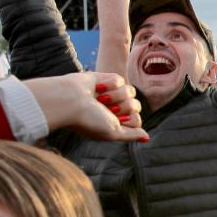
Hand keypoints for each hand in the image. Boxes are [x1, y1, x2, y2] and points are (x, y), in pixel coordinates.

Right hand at [24, 71, 147, 141]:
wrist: (69, 100)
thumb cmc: (88, 120)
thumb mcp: (112, 133)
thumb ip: (130, 135)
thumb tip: (146, 137)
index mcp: (114, 123)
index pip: (137, 120)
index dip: (129, 120)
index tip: (112, 121)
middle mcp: (113, 109)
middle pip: (136, 106)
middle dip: (122, 107)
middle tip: (104, 108)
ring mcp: (110, 94)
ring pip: (130, 92)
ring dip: (116, 96)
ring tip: (99, 98)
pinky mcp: (106, 79)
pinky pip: (120, 80)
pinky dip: (109, 84)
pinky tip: (96, 88)